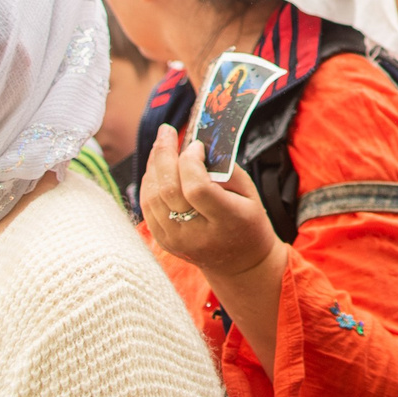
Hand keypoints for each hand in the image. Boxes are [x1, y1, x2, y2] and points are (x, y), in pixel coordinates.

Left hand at [144, 122, 286, 288]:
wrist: (240, 264)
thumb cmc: (248, 222)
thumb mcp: (250, 194)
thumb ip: (224, 169)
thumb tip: (194, 145)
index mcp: (227, 221)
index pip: (197, 189)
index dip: (191, 162)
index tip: (197, 146)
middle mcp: (197, 234)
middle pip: (168, 190)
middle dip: (164, 154)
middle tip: (167, 131)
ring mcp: (176, 240)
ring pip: (152, 196)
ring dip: (153, 166)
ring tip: (161, 145)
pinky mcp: (163, 241)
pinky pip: (147, 205)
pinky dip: (149, 182)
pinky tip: (157, 167)